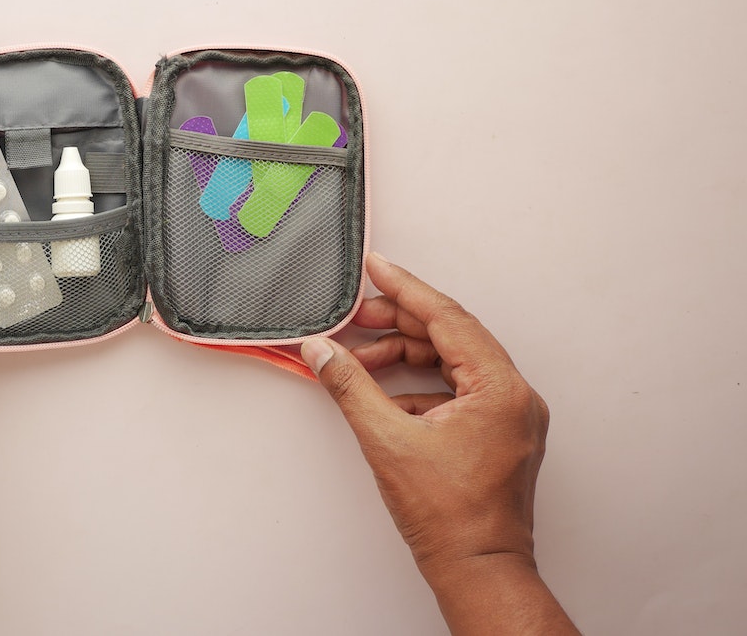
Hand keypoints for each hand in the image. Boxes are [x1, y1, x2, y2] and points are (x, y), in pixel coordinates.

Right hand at [302, 253, 576, 634]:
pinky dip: (418, 384)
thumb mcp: (386, 441)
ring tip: (359, 356)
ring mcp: (510, 416)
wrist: (478, 570)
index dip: (404, 289)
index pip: (447, 319)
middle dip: (398, 322)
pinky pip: (457, 390)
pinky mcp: (498, 434)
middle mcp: (514, 396)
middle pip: (451, 337)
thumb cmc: (450, 518)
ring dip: (405, 354)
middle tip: (356, 315)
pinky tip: (383, 393)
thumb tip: (323, 353)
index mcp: (500, 388)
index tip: (377, 267)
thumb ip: (350, 386)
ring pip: (453, 363)